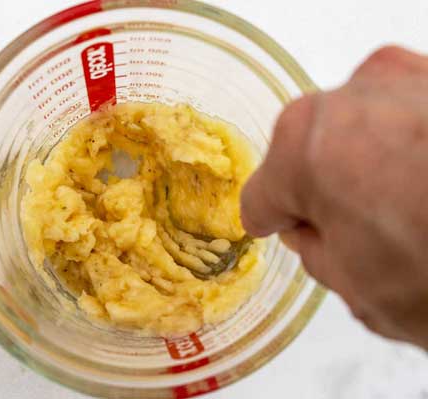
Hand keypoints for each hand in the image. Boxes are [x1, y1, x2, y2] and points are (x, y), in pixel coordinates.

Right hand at [240, 46, 427, 347]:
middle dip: (341, 185)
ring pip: (379, 125)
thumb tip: (324, 233)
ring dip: (391, 163)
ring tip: (425, 212)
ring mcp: (420, 79)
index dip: (280, 222)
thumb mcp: (362, 291)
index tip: (291, 231)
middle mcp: (357, 94)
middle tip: (375, 232)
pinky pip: (427, 118)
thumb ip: (320, 253)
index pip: (266, 193)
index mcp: (304, 145)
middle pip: (321, 148)